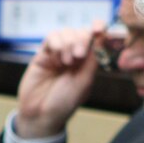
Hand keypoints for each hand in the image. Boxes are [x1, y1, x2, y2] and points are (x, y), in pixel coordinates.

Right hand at [14, 23, 106, 138]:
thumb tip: (103, 37)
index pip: (97, 38)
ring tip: (66, 62)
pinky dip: (56, 42)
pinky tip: (56, 56)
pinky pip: (51, 37)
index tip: (98, 29)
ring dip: (68, 43)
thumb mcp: (84, 82)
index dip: (99, 28)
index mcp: (89, 62)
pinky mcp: (44, 54)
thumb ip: (93, 60)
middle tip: (78, 56)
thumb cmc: (64, 103)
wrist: (40, 114)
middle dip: (81, 40)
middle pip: (81, 32)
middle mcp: (75, 55)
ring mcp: (59, 53)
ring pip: (66, 32)